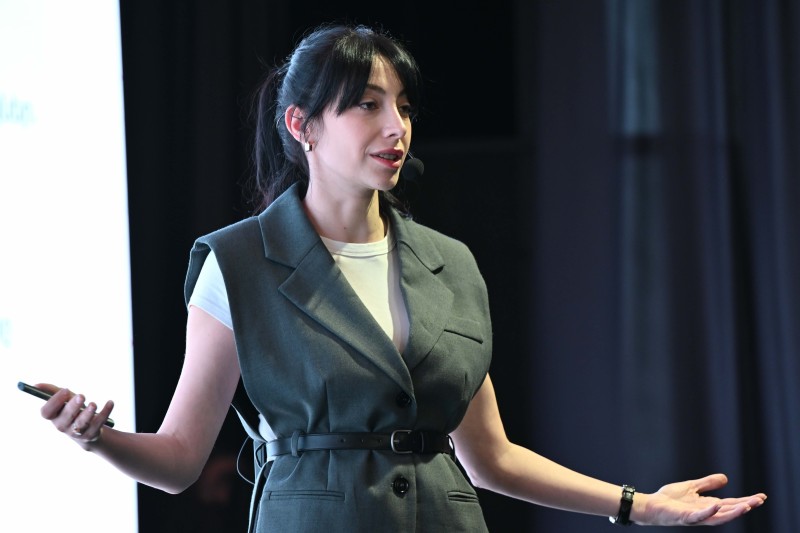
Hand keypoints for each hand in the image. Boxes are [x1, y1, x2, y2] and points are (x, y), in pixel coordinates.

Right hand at [37, 383, 114, 445]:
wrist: (87, 429)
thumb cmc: (72, 409)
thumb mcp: (64, 399)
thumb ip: (51, 391)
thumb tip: (36, 385)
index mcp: (54, 416)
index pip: (47, 413)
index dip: (54, 402)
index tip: (65, 390)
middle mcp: (63, 426)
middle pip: (64, 419)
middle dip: (73, 407)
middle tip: (81, 396)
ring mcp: (77, 432)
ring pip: (81, 424)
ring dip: (88, 414)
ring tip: (93, 404)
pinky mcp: (91, 434)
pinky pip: (99, 424)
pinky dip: (105, 412)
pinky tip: (110, 402)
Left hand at [635, 473, 766, 525]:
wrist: (651, 506)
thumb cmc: (669, 499)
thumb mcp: (692, 487)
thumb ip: (707, 483)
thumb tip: (726, 478)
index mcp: (708, 505)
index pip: (731, 503)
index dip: (746, 500)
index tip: (761, 497)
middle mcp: (705, 512)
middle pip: (729, 510)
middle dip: (745, 506)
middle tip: (760, 500)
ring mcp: (695, 516)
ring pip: (718, 517)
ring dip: (733, 512)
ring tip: (746, 506)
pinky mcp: (684, 517)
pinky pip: (698, 516)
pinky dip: (708, 512)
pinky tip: (716, 505)